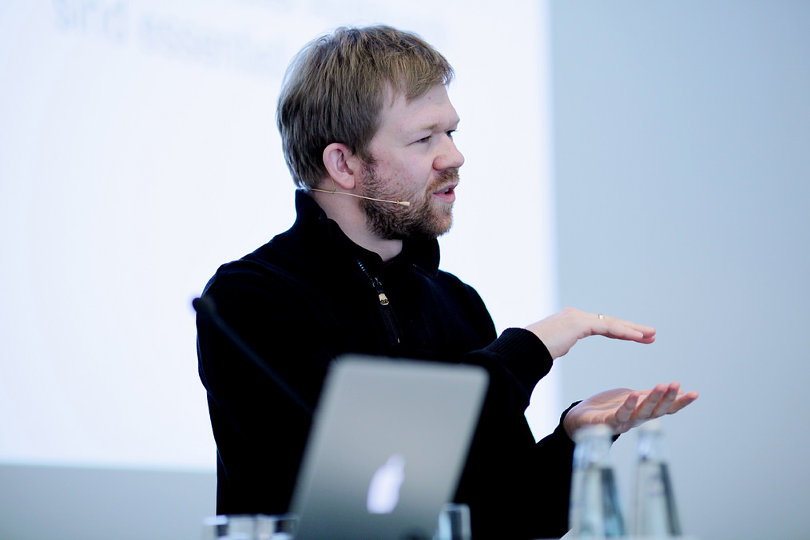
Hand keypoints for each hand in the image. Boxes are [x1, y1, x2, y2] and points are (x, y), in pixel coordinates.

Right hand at [526, 307, 655, 358]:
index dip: (621, 331)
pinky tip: (638, 337)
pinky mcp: (580, 323)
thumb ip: (558, 344)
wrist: (524, 347)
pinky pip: (608, 327)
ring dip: (634, 330)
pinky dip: (625, 332)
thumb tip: (559, 348)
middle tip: (651, 334)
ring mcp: (578, 317)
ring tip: (651, 335)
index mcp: (571, 321)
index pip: (602, 325)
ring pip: (613, 323)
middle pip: (611, 322)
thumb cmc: (532, 351)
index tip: (636, 337)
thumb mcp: (549, 346)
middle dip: (632, 329)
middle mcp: (576, 315)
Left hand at [562, 382, 698, 437]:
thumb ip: (649, 396)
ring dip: (652, 400)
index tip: (695, 393)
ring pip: (641, 413)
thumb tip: (676, 390)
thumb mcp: (632, 398)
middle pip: (656, 411)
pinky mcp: (606, 423)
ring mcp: (622, 423)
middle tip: (677, 385)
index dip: (680, 402)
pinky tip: (634, 395)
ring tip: (662, 385)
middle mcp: (636, 421)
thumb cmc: (607, 408)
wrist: (580, 419)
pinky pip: (619, 415)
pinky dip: (628, 405)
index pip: (665, 409)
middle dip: (668, 398)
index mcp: (642, 413)